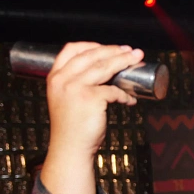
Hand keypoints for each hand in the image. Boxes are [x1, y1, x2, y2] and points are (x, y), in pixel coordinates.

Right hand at [46, 43, 142, 161]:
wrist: (70, 148)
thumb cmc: (72, 127)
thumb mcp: (67, 99)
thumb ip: (77, 85)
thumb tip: (107, 75)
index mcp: (55, 76)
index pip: (71, 49)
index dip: (92, 45)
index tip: (110, 48)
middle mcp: (63, 79)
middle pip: (92, 56)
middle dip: (115, 51)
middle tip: (133, 52)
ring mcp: (75, 87)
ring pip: (104, 67)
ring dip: (124, 62)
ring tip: (137, 60)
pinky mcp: (90, 98)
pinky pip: (114, 91)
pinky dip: (126, 95)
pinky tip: (131, 99)